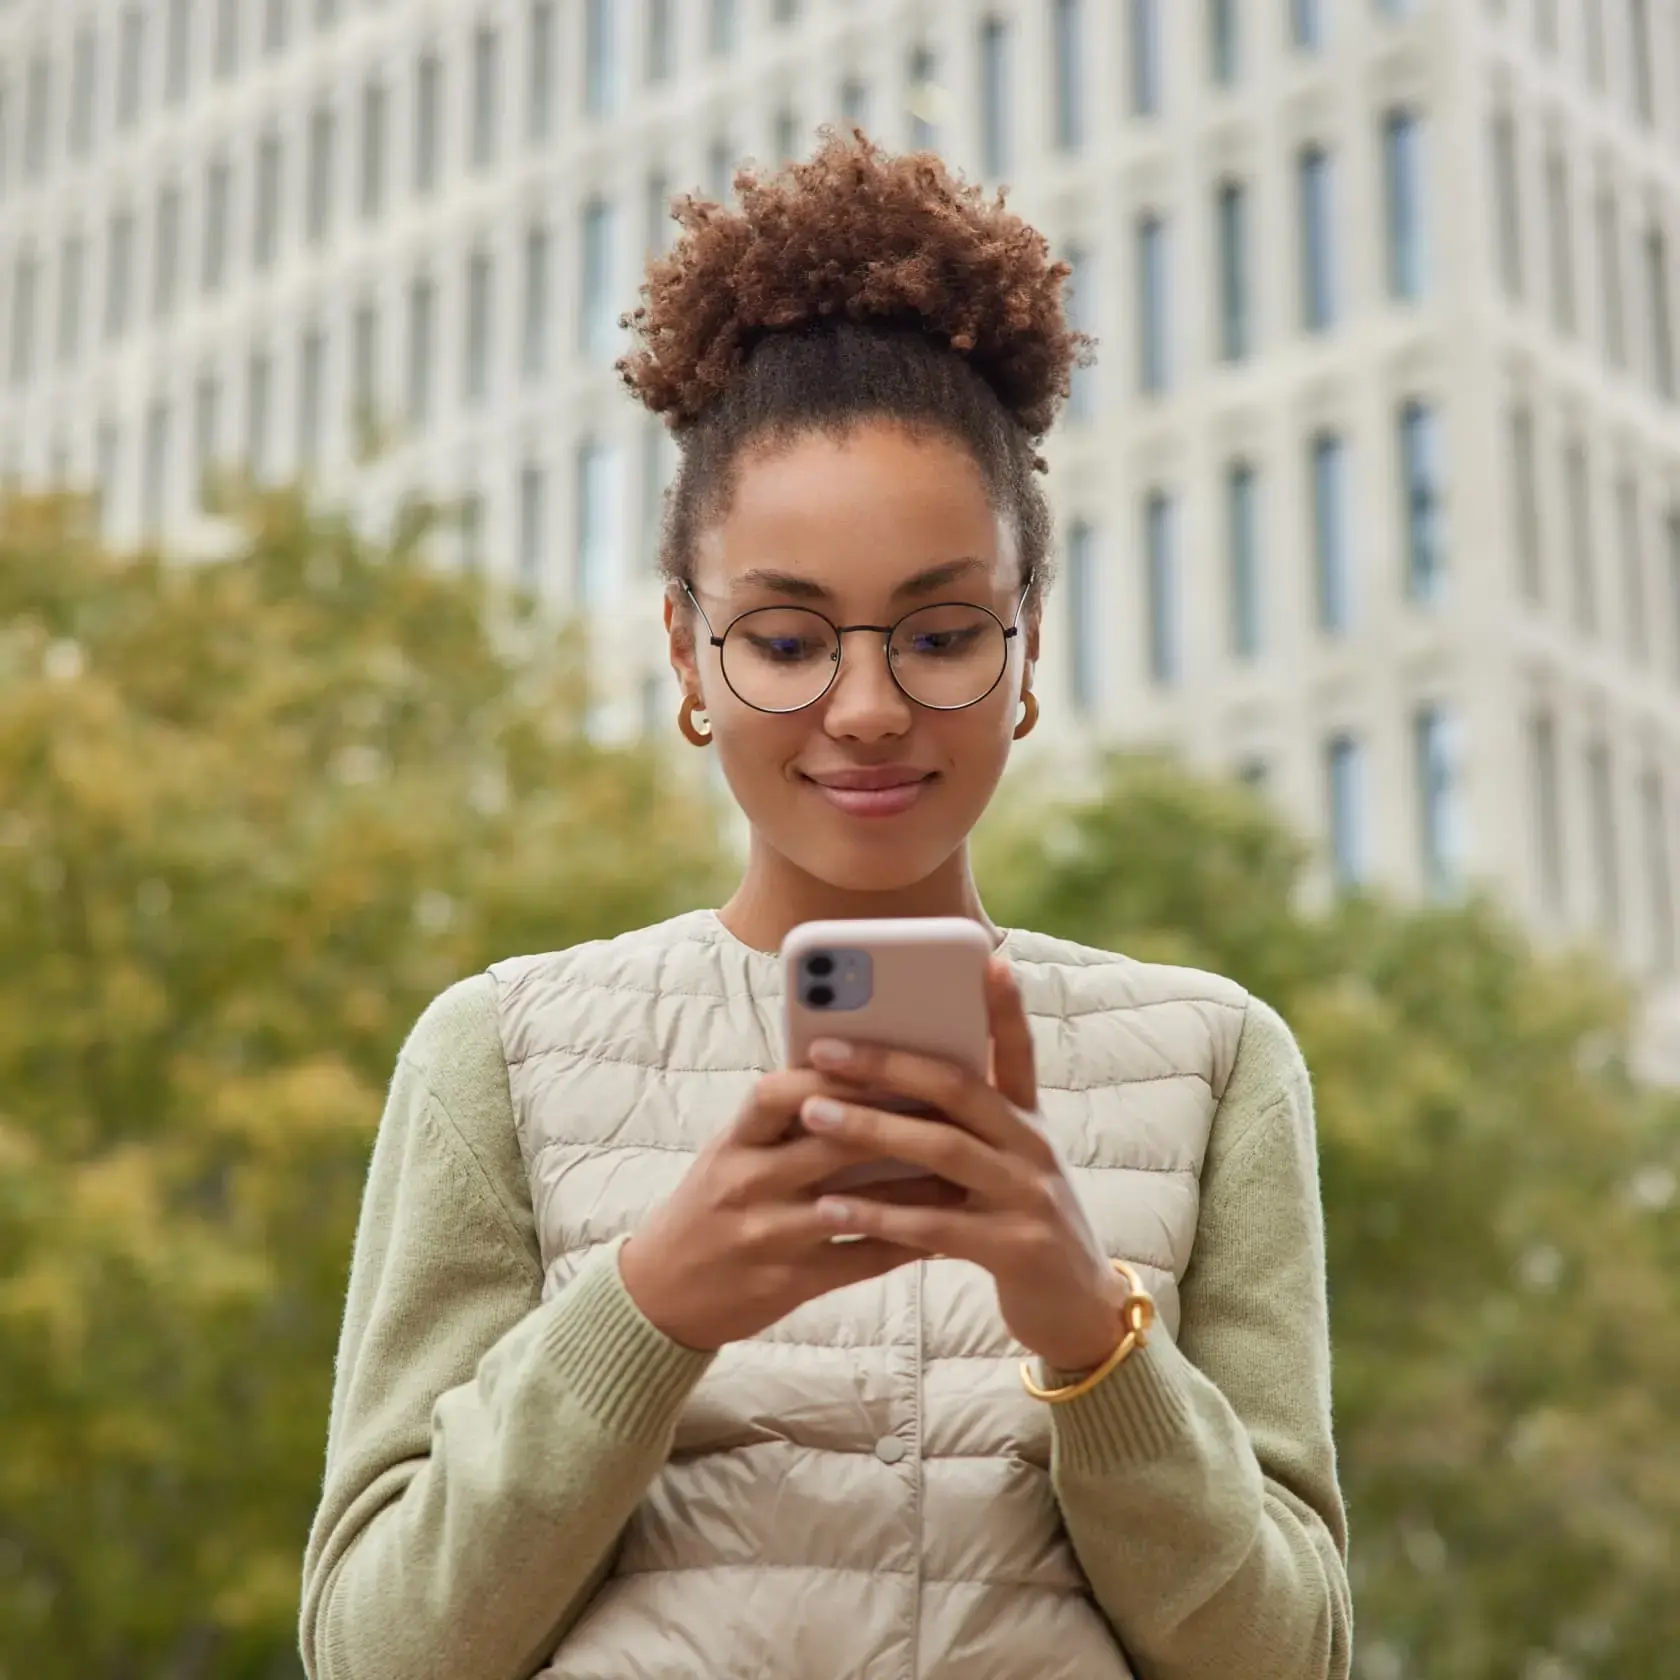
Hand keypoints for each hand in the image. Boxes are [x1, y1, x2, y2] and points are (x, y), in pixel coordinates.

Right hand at [619, 1067, 945, 1352]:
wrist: (662, 1294)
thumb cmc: (709, 1207)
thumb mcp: (730, 1154)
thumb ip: (781, 1122)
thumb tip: (853, 1072)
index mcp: (733, 1143)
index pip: (777, 1092)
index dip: (831, 1073)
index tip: (882, 1057)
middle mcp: (747, 1184)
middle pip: (829, 1144)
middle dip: (894, 1122)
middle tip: (950, 1106)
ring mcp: (769, 1236)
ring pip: (856, 1203)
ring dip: (914, 1185)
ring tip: (964, 1167)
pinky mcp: (790, 1283)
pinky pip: (860, 1259)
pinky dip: (906, 1242)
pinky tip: (945, 1230)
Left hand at [796, 958, 1127, 1373]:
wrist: (1078, 1311)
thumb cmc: (1018, 1225)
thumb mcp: (1003, 1166)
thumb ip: (961, 1127)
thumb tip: (884, 1082)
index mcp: (1028, 1120)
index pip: (1018, 1050)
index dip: (1004, 1006)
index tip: (989, 958)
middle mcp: (1034, 1147)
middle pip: (959, 1089)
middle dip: (888, 1064)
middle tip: (825, 1047)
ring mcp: (1029, 1196)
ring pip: (942, 1150)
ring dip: (872, 1130)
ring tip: (813, 1115)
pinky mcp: (1015, 1248)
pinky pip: (934, 1226)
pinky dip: (878, 1215)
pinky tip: (829, 1206)